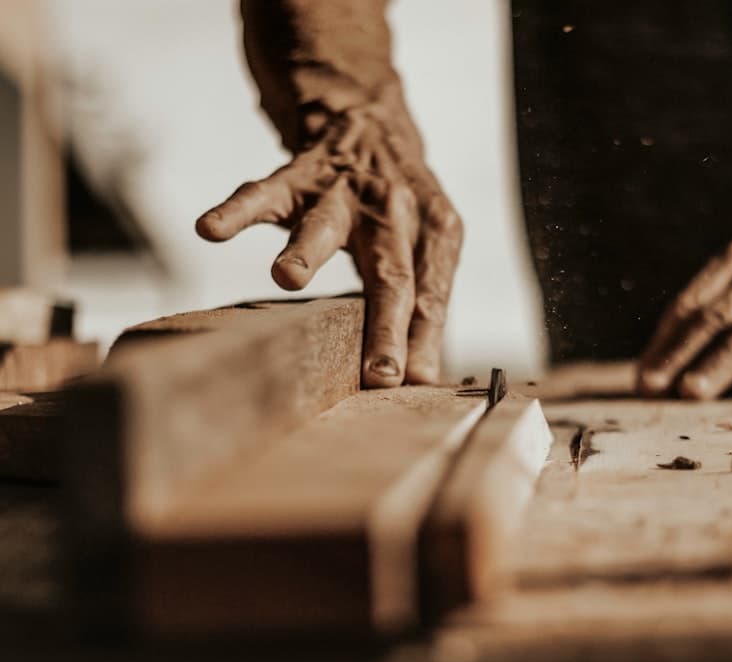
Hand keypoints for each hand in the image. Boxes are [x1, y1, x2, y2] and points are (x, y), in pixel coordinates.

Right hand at [196, 96, 461, 388]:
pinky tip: (210, 229)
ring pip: (325, 225)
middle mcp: (395, 210)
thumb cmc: (402, 206)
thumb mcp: (427, 247)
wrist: (372, 121)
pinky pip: (264, 193)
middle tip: (381, 372)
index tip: (414, 383)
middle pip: (391, 273)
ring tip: (286, 277)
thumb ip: (424, 307)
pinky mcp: (300, 176)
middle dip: (386, 325)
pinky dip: (237, 211)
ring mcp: (346, 192)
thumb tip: (421, 380)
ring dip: (306, 251)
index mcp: (435, 232)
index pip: (430, 295)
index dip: (424, 338)